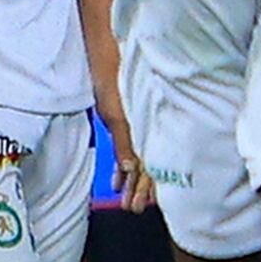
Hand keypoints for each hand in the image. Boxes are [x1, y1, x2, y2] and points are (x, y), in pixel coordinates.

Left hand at [96, 88, 153, 211]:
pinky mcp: (131, 119)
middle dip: (141, 189)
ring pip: (142, 159)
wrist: (109, 53)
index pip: (151, 165)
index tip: (144, 204)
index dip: (148, 186)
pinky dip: (124, 165)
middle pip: (148, 165)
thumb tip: (130, 169)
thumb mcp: (115, 115)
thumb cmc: (113, 79)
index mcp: (147, 129)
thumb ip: (125, 142)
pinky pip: (133, 147)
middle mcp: (146, 129)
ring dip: (134, 181)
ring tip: (128, 200)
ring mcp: (140, 125)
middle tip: (135, 208)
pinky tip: (119, 178)